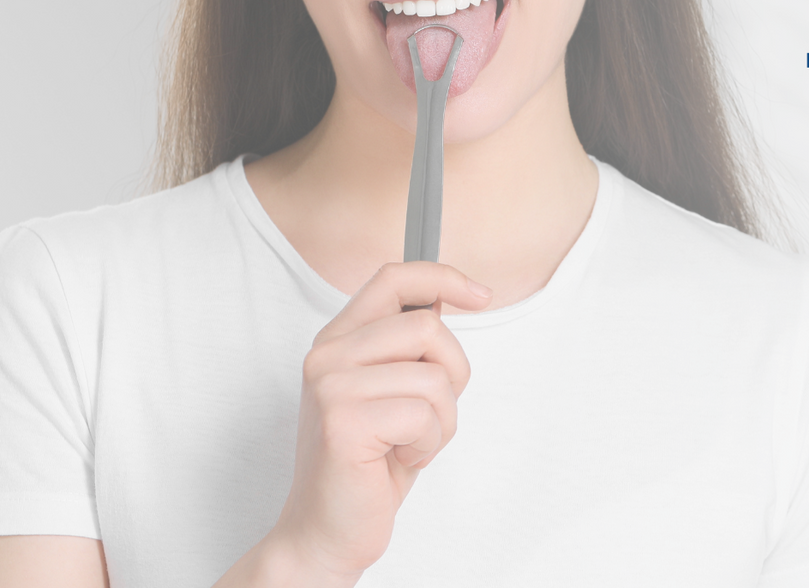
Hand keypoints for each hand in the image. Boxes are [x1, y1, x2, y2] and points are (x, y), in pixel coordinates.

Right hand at [230, 262, 490, 585]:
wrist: (327, 530)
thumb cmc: (368, 463)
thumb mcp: (393, 391)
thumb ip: (407, 347)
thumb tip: (444, 297)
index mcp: (338, 340)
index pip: (393, 278)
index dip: (443, 277)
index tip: (481, 296)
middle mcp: (327, 355)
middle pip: (427, 327)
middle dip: (452, 374)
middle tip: (430, 415)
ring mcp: (330, 386)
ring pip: (433, 376)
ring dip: (441, 420)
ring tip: (409, 444)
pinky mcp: (343, 421)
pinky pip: (423, 415)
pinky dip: (428, 445)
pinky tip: (397, 461)